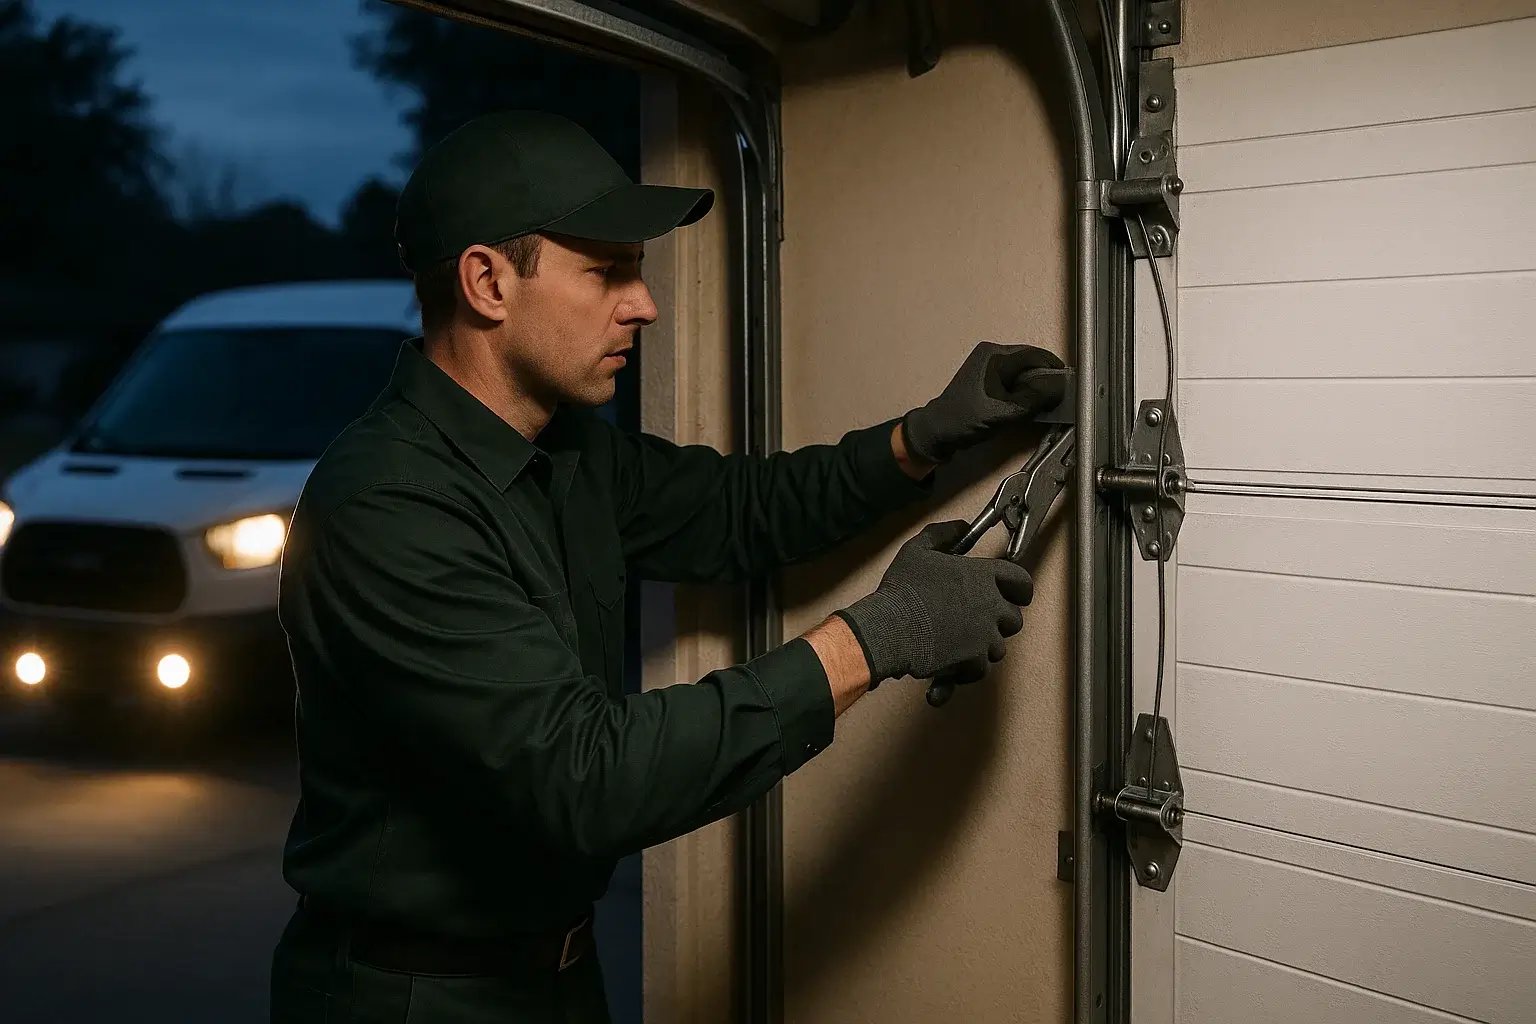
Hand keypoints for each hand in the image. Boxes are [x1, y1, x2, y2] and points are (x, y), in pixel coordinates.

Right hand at [834, 520, 1033, 686]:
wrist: (889, 628)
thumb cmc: (902, 590)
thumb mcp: (918, 550)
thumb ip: (943, 534)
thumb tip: (961, 527)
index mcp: (982, 576)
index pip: (1021, 581)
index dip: (1020, 589)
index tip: (1015, 594)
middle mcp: (990, 606)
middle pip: (1014, 618)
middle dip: (999, 620)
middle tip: (978, 619)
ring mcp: (984, 636)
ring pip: (998, 646)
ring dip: (984, 645)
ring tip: (961, 642)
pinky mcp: (973, 661)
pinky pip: (981, 668)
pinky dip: (969, 668)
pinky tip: (952, 664)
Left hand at [902, 342, 1067, 463]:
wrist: (938, 433)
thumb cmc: (965, 420)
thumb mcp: (1007, 411)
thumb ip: (1035, 397)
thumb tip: (1060, 387)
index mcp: (994, 356)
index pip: (1036, 355)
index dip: (1055, 369)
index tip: (1069, 384)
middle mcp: (991, 355)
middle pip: (1030, 362)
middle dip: (1045, 379)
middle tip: (1058, 397)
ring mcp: (987, 366)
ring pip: (1023, 371)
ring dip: (1035, 386)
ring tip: (1044, 403)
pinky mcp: (987, 378)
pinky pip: (1013, 379)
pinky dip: (1024, 390)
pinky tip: (1028, 404)